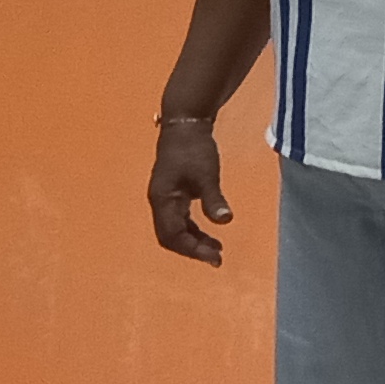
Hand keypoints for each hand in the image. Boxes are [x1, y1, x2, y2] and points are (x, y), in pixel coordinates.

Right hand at [150, 116, 232, 265]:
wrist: (185, 124)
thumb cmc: (194, 148)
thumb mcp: (207, 174)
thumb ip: (214, 199)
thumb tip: (225, 221)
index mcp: (162, 199)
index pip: (172, 235)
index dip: (192, 249)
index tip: (215, 256)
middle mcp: (160, 202)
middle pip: (170, 237)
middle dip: (192, 249)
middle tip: (217, 258)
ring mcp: (165, 198)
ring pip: (175, 229)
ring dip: (194, 241)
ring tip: (217, 249)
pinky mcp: (173, 194)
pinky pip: (179, 220)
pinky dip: (193, 230)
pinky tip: (209, 232)